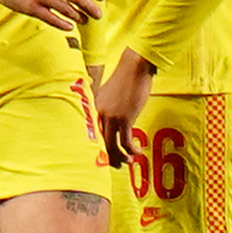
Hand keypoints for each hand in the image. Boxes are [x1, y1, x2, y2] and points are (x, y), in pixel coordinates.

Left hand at [96, 49, 153, 166]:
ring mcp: (111, 117)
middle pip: (100, 144)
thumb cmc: (125, 79)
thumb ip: (108, 108)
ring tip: (129, 161)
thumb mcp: (111, 95)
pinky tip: (138, 152)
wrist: (134, 68)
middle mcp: (99, 115)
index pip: (92, 134)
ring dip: (121, 157)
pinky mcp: (125, 118)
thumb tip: (115, 123)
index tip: (106, 157)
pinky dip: (132, 150)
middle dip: (110, 157)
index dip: (98, 149)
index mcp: (94, 109)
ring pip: (112, 146)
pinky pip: (126, 142)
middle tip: (118, 164)